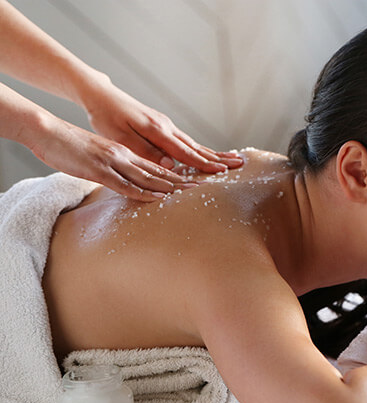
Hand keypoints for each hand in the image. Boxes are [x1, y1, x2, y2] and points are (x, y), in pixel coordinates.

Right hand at [30, 116, 198, 200]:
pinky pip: (125, 183)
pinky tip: (157, 198)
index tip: (202, 181)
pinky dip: (143, 192)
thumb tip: (133, 182)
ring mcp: (113, 161)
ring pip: (148, 176)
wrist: (47, 131)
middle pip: (161, 171)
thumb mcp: (101, 158)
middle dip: (185, 180)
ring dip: (171, 186)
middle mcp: (126, 155)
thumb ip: (119, 168)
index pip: (160, 166)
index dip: (182, 174)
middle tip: (208, 186)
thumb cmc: (72, 147)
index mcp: (128, 152)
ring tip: (192, 193)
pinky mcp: (99, 169)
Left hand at [82, 80, 242, 172]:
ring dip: (213, 153)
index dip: (205, 164)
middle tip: (239, 165)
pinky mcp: (162, 126)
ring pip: (194, 143)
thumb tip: (171, 165)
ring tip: (232, 159)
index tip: (222, 171)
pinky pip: (185, 141)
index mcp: (158, 130)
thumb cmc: (106, 116)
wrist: (101, 95)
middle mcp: (166, 127)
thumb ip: (146, 151)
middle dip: (218, 157)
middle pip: (197, 147)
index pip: (186, 152)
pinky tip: (207, 153)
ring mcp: (166, 125)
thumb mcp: (121, 137)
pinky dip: (200, 148)